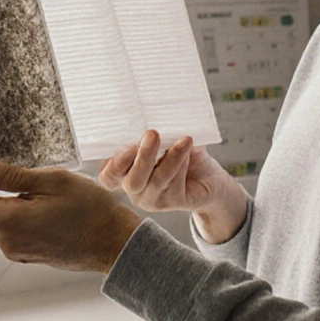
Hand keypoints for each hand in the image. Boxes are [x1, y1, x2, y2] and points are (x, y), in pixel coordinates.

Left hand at [0, 159, 142, 273]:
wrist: (114, 242)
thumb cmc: (89, 210)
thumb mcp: (52, 181)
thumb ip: (12, 176)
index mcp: (9, 222)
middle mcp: (7, 242)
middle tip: (2, 169)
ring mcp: (17, 251)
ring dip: (2, 203)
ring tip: (29, 186)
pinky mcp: (28, 254)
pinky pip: (9, 232)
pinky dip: (15, 215)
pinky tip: (38, 203)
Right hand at [98, 130, 247, 243]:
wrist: (210, 177)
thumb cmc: (183, 154)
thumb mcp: (169, 140)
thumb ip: (158, 134)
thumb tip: (157, 117)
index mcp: (126, 172)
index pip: (108, 176)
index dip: (112, 166)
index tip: (126, 147)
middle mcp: (135, 189)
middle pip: (131, 180)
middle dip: (142, 156)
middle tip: (152, 134)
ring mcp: (153, 199)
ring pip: (156, 181)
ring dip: (169, 159)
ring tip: (183, 140)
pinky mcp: (173, 202)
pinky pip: (175, 183)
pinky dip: (181, 162)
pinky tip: (188, 148)